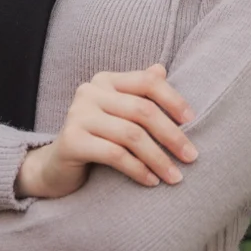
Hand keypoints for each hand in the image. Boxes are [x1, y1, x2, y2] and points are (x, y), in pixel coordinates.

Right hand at [16, 64, 196, 200]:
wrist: (57, 167)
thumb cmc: (98, 139)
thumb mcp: (120, 115)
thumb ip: (139, 93)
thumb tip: (161, 69)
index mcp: (105, 80)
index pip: (147, 82)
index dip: (173, 100)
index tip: (193, 121)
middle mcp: (89, 92)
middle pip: (142, 110)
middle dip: (172, 136)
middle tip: (192, 157)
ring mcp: (77, 115)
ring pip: (131, 135)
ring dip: (158, 158)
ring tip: (175, 176)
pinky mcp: (71, 140)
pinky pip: (114, 154)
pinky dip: (138, 169)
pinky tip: (151, 181)